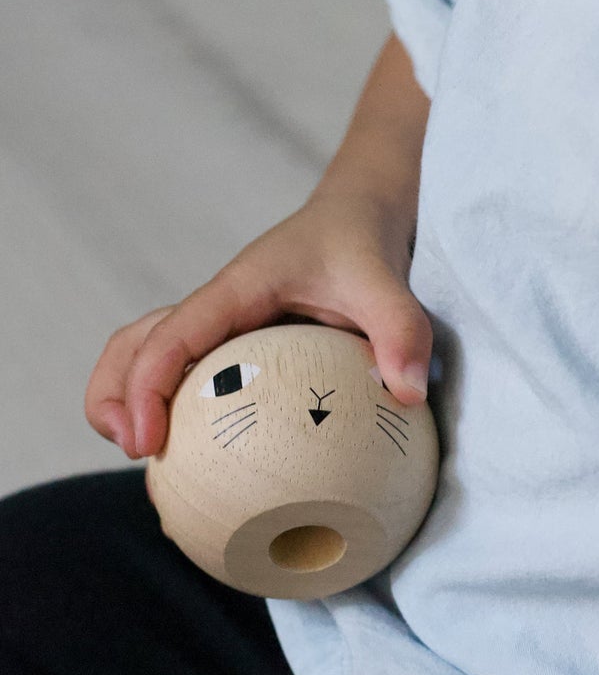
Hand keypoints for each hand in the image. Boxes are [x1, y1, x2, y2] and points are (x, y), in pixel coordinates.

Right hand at [85, 189, 431, 460]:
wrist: (362, 215)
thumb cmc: (365, 244)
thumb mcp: (387, 283)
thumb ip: (402, 331)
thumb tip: (407, 394)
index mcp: (237, 291)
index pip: (170, 338)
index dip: (145, 389)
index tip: (146, 443)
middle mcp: (218, 308)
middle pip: (132, 345)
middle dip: (115, 397)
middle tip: (136, 454)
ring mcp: (223, 325)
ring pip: (149, 355)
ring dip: (130, 402)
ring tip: (149, 459)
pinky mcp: (240, 343)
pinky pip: (190, 372)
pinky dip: (176, 407)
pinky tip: (207, 455)